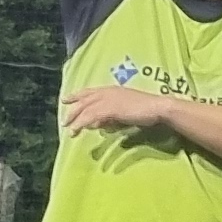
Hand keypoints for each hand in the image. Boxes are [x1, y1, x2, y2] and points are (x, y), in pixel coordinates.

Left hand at [62, 82, 178, 135]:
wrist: (156, 108)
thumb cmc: (146, 110)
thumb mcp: (124, 112)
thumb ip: (111, 117)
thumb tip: (99, 125)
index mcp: (112, 89)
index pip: (90, 91)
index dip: (77, 95)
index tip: (66, 99)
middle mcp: (108, 92)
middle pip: (84, 100)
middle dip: (73, 110)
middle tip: (64, 121)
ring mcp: (108, 99)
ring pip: (85, 109)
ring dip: (76, 120)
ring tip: (70, 131)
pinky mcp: (110, 108)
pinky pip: (90, 116)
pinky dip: (82, 124)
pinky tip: (77, 130)